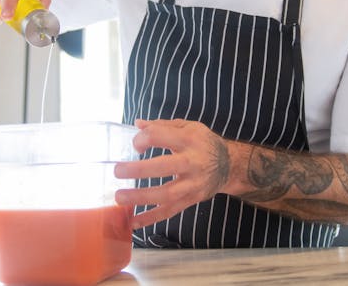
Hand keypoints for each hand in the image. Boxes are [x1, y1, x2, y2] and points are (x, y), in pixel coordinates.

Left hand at [114, 119, 233, 229]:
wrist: (229, 165)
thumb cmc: (203, 142)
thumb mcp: (188, 127)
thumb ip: (162, 125)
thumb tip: (137, 124)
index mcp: (189, 140)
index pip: (161, 136)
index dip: (143, 139)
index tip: (135, 145)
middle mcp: (192, 162)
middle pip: (164, 167)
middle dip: (139, 170)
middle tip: (118, 170)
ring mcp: (192, 184)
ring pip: (166, 194)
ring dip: (141, 197)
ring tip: (119, 197)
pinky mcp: (191, 200)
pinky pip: (170, 211)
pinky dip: (151, 218)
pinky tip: (133, 222)